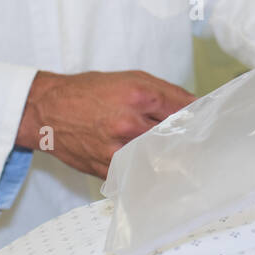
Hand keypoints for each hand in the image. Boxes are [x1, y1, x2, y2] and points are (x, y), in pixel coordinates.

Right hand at [16, 69, 195, 179]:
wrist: (47, 110)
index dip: (198, 118)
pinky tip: (155, 171)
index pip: (183, 111)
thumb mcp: (130, 78)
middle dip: (188, 142)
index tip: (207, 125)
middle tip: (201, 147)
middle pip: (174, 138)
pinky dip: (148, 174)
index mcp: (139, 95)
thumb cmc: (88, 92)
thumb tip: (195, 106)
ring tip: (184, 163)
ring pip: (158, 161)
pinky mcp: (106, 168)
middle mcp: (129, 123)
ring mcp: (117, 148)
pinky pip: (136, 175)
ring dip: (171, 161)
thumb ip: (165, 92)